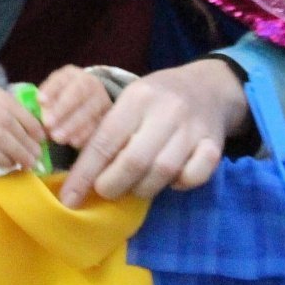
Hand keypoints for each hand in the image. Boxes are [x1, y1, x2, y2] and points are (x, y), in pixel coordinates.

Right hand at [0, 83, 46, 174]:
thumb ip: (0, 112)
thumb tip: (34, 130)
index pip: (10, 102)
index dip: (29, 120)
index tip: (41, 137)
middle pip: (6, 120)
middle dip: (25, 139)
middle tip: (37, 155)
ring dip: (16, 151)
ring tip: (26, 163)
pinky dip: (0, 158)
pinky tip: (8, 165)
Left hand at [37, 66, 112, 149]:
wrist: (88, 105)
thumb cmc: (59, 103)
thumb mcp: (51, 97)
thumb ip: (44, 104)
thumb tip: (35, 116)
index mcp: (70, 75)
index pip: (60, 79)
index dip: (51, 89)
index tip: (40, 101)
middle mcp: (88, 83)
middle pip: (77, 92)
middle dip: (62, 109)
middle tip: (48, 124)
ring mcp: (101, 99)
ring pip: (90, 109)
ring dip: (73, 124)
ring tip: (58, 137)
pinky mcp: (108, 116)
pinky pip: (99, 124)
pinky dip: (86, 134)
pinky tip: (74, 142)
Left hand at [58, 58, 249, 207]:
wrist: (207, 87)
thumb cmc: (157, 99)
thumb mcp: (129, 102)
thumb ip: (108, 132)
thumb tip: (79, 175)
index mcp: (137, 97)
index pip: (105, 141)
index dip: (84, 174)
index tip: (69, 198)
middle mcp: (167, 110)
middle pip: (134, 161)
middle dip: (112, 185)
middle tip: (105, 191)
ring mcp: (193, 128)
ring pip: (163, 171)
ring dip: (142, 188)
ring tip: (134, 186)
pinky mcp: (215, 145)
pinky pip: (195, 176)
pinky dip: (180, 184)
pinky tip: (171, 179)